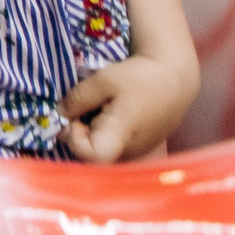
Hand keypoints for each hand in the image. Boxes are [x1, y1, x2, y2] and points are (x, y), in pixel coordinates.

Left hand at [61, 53, 197, 162]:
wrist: (174, 77)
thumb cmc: (140, 77)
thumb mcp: (103, 80)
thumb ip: (78, 98)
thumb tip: (59, 113)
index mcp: (120, 136)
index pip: (90, 156)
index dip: (74, 139)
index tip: (76, 118)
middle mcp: (130, 151)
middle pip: (92, 154)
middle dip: (79, 132)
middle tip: (84, 107)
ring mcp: (137, 152)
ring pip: (102, 149)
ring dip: (92, 130)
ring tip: (99, 106)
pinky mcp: (142, 147)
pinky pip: (114, 145)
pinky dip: (105, 131)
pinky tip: (110, 112)